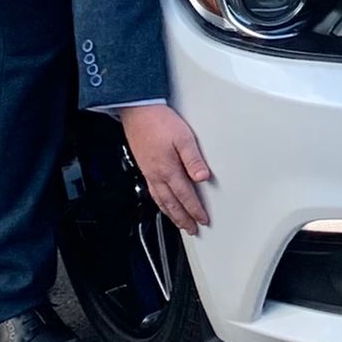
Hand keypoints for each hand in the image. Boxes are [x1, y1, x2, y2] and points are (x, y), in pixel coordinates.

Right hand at [120, 103, 210, 233]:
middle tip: (192, 229)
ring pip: (161, 201)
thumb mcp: (184, 138)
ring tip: (180, 223)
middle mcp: (157, 175)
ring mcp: (149, 172)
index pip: (186, 196)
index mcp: (168, 169)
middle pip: (172, 204)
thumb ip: (194, 160)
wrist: (138, 111)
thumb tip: (203, 178)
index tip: (203, 220)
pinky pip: (154, 192)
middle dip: (183, 219)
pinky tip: (163, 204)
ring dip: (172, 214)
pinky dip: (160, 203)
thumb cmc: (160, 121)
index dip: (195, 210)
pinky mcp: (145, 167)